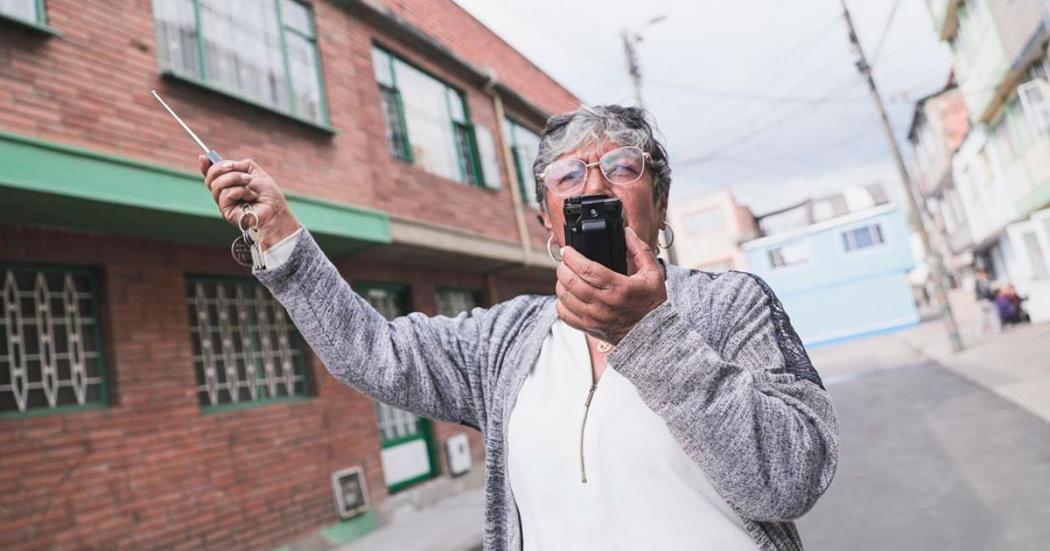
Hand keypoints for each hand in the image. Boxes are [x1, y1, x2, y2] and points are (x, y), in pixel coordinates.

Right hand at [199, 156, 300, 248]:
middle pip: (210, 178)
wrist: (276, 210)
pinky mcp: (226, 211)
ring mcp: (224, 203)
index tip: (203, 157)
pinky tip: (251, 196)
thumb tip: (225, 163)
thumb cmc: (268, 194)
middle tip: (236, 168)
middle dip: (222, 168)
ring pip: (217, 184)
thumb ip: (240, 165)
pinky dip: (240, 191)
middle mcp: (224, 193)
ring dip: (235, 178)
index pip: (212, 175)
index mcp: (229, 183)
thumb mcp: (255, 172)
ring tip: (250, 183)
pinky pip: (226, 194)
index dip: (205, 166)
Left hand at [555, 227, 666, 344]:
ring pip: (565, 297)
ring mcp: (594, 318)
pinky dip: (561, 302)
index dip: (572, 257)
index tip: (568, 250)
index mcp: (619, 288)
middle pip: (571, 282)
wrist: (652, 333)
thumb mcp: (653, 274)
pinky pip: (564, 314)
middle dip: (563, 267)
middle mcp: (604, 304)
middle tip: (565, 260)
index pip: (587, 269)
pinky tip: (567, 295)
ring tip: (565, 275)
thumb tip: (626, 232)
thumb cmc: (652, 304)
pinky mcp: (588, 328)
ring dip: (561, 283)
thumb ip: (639, 250)